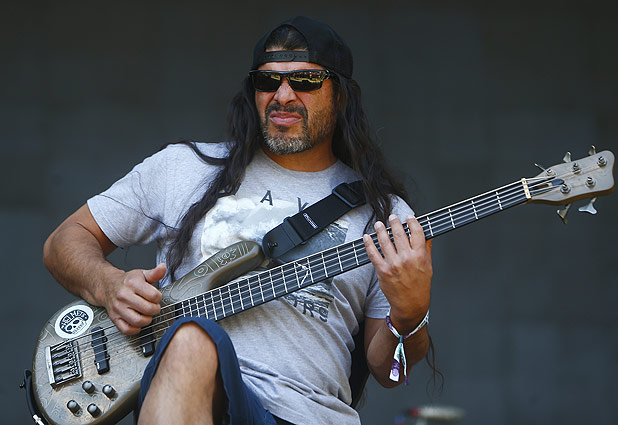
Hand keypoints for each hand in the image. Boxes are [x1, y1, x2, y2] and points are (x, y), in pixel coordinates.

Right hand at [103, 263, 165, 334]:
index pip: (154, 295)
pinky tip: (138, 322)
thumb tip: (163, 268)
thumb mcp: (141, 274)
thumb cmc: (127, 281)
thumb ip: (154, 273)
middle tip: (154, 306)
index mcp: (132, 284)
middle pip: (148, 309)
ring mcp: (118, 308)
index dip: (159, 297)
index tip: (157, 297)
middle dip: (155, 309)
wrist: (107, 286)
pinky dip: (135, 329)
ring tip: (147, 314)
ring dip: (147, 320)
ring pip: (138, 321)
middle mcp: (124, 296)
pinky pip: (126, 329)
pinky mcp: (115, 318)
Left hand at [363, 214, 432, 331]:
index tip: (409, 217)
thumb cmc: (420, 287)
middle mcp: (406, 259)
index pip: (416, 232)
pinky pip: (373, 254)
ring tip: (378, 225)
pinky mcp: (383, 271)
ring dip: (380, 230)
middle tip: (391, 217)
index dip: (412, 222)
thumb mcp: (428, 266)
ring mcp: (393, 264)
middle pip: (399, 234)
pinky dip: (369, 244)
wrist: (411, 305)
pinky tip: (367, 237)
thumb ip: (427, 249)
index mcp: (419, 256)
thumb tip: (428, 234)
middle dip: (394, 222)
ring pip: (385, 241)